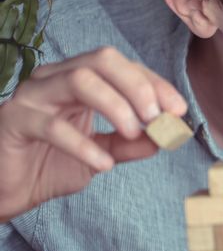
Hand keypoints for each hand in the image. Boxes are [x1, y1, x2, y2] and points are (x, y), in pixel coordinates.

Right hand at [0, 46, 186, 220]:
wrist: (6, 190)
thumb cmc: (52, 164)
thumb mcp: (103, 154)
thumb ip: (133, 144)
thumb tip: (168, 136)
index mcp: (78, 78)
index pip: (123, 66)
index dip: (155, 85)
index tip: (178, 111)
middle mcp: (55, 77)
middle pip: (103, 59)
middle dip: (138, 86)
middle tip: (156, 119)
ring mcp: (32, 96)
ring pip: (80, 81)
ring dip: (116, 107)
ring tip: (132, 135)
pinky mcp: (13, 120)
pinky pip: (52, 125)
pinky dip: (84, 145)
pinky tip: (103, 165)